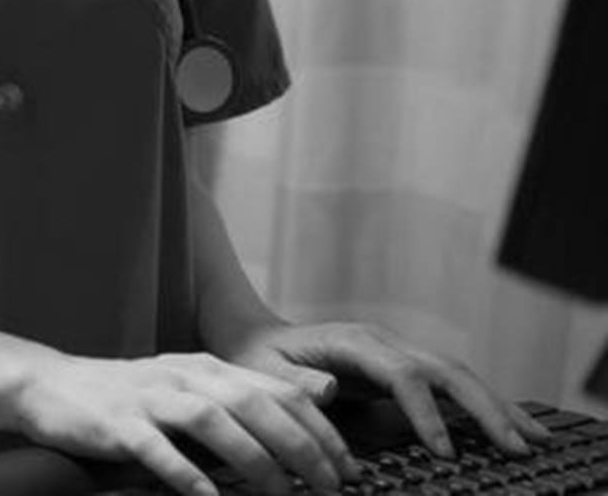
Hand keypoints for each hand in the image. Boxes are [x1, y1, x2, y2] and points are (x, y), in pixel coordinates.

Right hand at [14, 351, 357, 495]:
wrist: (50, 386)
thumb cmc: (125, 397)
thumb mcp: (185, 389)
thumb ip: (235, 402)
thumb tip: (301, 427)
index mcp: (207, 368)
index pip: (278, 390)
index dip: (320, 428)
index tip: (349, 466)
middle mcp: (183, 377)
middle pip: (254, 403)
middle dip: (300, 446)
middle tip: (330, 485)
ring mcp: (149, 399)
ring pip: (213, 420)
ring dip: (253, 459)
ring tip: (280, 494)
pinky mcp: (118, 424)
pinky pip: (158, 450)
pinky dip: (188, 475)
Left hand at [213, 319, 550, 458]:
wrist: (253, 335)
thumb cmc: (256, 357)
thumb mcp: (263, 370)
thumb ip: (295, 381)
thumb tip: (329, 389)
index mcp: (354, 341)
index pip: (403, 375)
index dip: (426, 413)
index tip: (444, 452)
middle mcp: (384, 342)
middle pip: (446, 370)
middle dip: (484, 408)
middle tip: (518, 447)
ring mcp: (397, 352)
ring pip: (458, 375)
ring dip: (496, 406)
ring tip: (535, 439)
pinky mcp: (403, 367)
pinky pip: (449, 385)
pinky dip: (483, 404)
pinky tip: (510, 426)